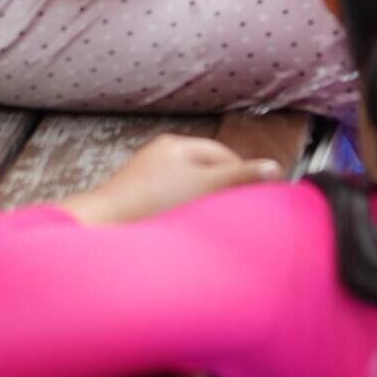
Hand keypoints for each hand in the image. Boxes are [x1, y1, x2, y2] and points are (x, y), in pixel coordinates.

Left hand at [67, 129, 289, 226]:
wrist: (102, 228)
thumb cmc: (151, 202)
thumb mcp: (204, 187)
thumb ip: (240, 178)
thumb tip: (274, 168)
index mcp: (175, 145)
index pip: (222, 155)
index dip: (243, 174)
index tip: (257, 195)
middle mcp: (157, 157)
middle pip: (203, 172)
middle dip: (222, 190)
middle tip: (238, 212)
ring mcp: (143, 179)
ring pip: (186, 190)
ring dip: (200, 205)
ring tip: (211, 224)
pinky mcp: (134, 202)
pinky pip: (168, 205)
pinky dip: (181, 215)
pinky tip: (184, 231)